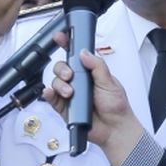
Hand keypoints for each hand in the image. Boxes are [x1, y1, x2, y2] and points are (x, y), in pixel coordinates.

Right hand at [43, 34, 145, 165]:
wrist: (115, 129)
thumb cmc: (116, 106)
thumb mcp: (110, 82)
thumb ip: (97, 66)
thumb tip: (84, 53)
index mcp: (89, 72)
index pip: (75, 55)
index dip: (66, 44)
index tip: (60, 36)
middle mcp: (78, 81)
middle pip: (61, 67)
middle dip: (62, 68)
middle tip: (70, 75)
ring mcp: (70, 94)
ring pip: (55, 82)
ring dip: (59, 84)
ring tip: (69, 92)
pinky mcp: (64, 108)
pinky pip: (51, 99)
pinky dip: (49, 94)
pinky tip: (52, 93)